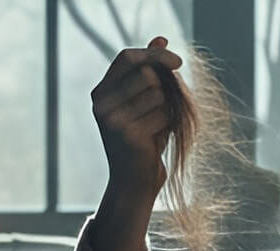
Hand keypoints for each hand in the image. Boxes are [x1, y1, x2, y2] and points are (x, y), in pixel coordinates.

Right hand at [91, 36, 185, 200]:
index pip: (127, 57)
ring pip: (158, 92)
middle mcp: (101, 104)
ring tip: (160, 127)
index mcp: (101, 93)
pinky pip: (164, 113)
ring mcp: (112, 120)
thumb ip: (150, 71)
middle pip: (146, 73)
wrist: (136, 183)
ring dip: (169, 108)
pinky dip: (170, 123)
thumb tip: (161, 38)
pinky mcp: (128, 135)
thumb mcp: (146, 102)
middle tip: (167, 109)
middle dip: (166, 87)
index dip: (153, 54)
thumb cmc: (144, 140)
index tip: (178, 62)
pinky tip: (160, 139)